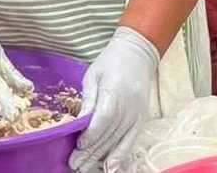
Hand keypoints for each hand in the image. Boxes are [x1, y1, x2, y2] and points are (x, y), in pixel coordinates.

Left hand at [69, 26, 159, 172]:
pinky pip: (131, 141)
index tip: (78, 145)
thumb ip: (88, 100)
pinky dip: (121, 155)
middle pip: (110, 134)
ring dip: (101, 157)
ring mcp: (138, 114)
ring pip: (119, 141)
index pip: (104, 118)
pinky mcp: (141, 119)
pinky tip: (110, 167)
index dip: (91, 134)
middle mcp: (129, 106)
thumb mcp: (93, 76)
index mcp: (115, 91)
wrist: (137, 55)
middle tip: (74, 165)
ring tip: (85, 168)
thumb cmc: (110, 62)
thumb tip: (79, 123)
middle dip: (91, 152)